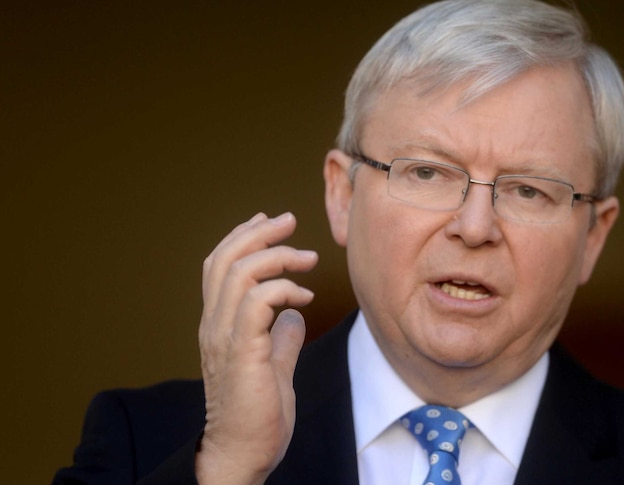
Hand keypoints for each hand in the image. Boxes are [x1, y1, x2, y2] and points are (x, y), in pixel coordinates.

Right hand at [194, 212, 318, 484]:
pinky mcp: (242, 351)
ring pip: (239, 272)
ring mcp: (224, 337)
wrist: (243, 454)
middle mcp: (214, 325)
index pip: (219, 266)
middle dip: (259, 232)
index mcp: (218, 324)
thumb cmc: (258, 416)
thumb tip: (294, 314)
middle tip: (290, 220)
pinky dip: (282, 288)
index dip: (242, 237)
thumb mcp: (274, 366)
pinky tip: (305, 296)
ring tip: (307, 259)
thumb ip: (280, 338)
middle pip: (225, 258)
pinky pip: (256, 301)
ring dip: (277, 256)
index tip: (270, 222)